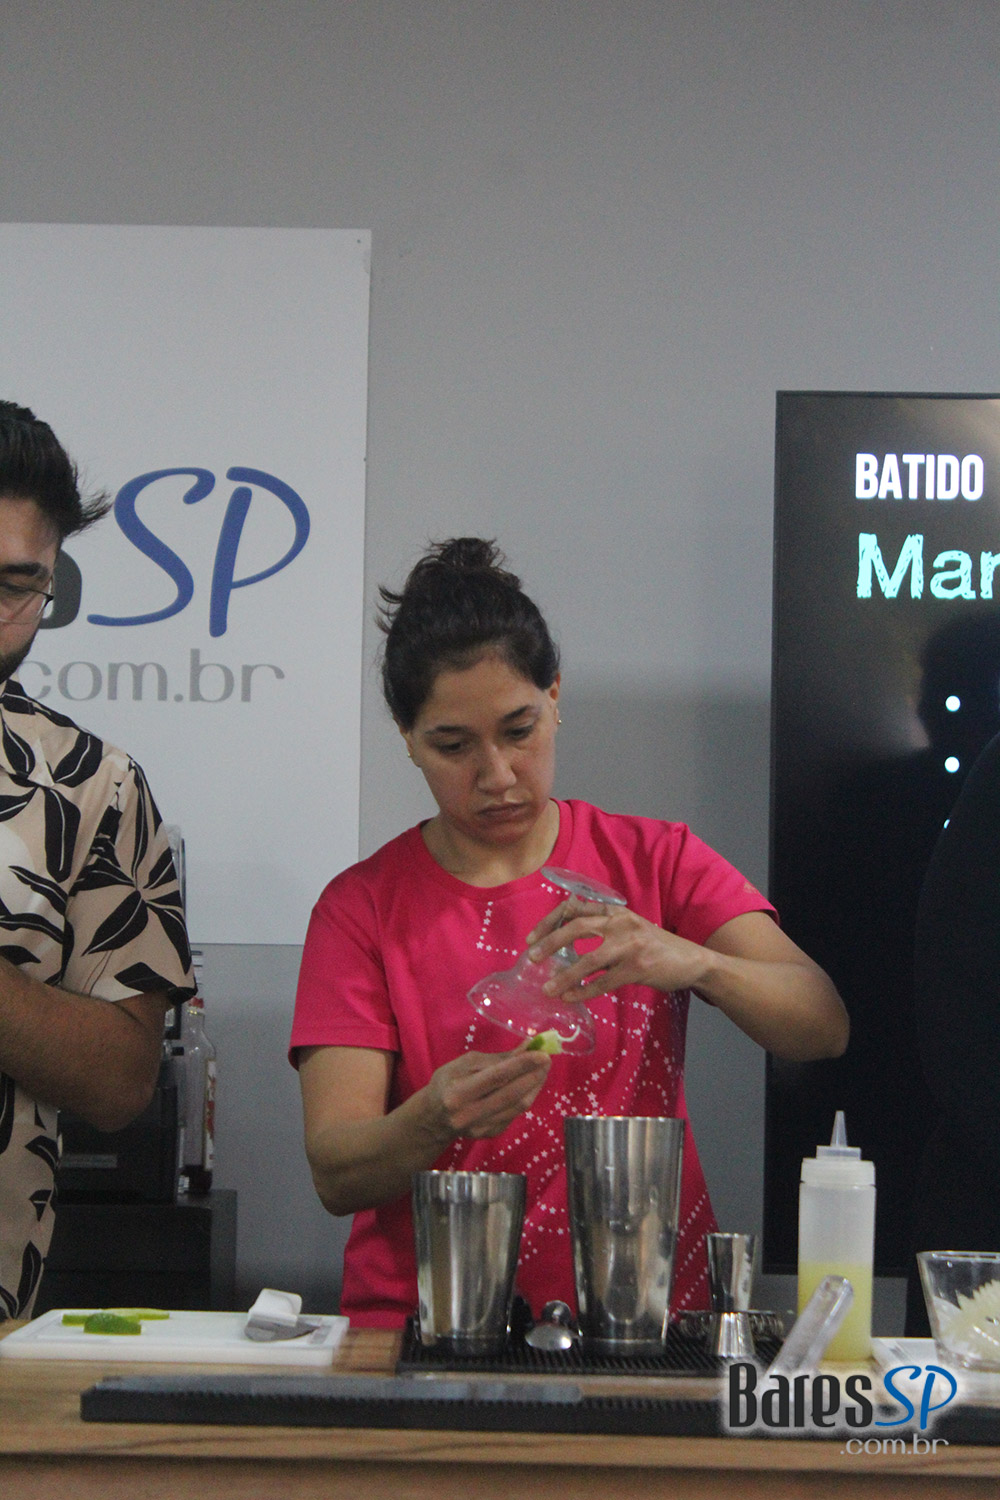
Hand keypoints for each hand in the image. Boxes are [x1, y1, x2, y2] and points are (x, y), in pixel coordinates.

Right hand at [424, 1046, 550, 1139]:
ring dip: (534, 1086)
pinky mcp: (491, 1134)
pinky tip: (529, 1085)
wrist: (433, 1118)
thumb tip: (526, 1047)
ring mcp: (482, 1128)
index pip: (496, 1078)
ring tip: (542, 1070)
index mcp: (458, 1093)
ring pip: (518, 1107)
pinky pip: (515, 1113)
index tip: (542, 1053)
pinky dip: (526, 1097)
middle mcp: (470, 1115)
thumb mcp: (464, 1064)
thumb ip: (496, 1059)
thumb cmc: (446, 1083)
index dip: (521, 1065)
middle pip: (511, 1095)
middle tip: (547, 1060)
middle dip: (533, 1075)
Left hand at [525, 897, 707, 1002]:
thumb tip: (565, 933)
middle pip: (577, 928)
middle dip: (550, 942)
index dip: (549, 922)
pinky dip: (585, 991)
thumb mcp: (629, 927)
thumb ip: (603, 927)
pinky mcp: (638, 968)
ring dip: (565, 975)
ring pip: (588, 959)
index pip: (575, 909)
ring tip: (548, 989)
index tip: (532, 939)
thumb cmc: (655, 946)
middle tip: (532, 958)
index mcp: (616, 912)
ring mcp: (630, 946)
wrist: (692, 960)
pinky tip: (571, 998)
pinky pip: (605, 982)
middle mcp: (621, 923)